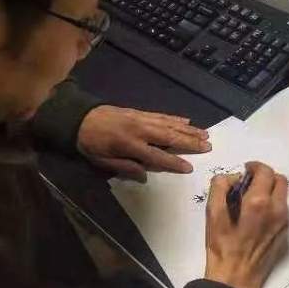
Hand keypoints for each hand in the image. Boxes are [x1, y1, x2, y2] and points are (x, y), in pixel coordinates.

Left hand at [77, 106, 211, 182]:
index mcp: (130, 145)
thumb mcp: (103, 162)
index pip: (157, 156)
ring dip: (189, 129)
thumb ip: (125, 167)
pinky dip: (175, 118)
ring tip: (205, 134)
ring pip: (170, 124)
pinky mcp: (140, 112)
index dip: (174, 163)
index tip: (189, 167)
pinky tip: (187, 120)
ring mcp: (141, 118)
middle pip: (170, 137)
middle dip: (190, 142)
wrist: (80, 118)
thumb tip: (145, 175)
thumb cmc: (91, 144)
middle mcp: (140, 130)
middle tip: (208, 146)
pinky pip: (162, 115)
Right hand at [204, 162, 288, 287]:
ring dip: (270, 189)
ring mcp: (284, 222)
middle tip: (249, 183)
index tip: (245, 170)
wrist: (237, 278)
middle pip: (280, 179)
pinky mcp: (285, 233)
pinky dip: (273, 204)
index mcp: (259, 202)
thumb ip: (220, 188)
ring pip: (283, 194)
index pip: (265, 171)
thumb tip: (232, 178)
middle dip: (265, 176)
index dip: (254, 166)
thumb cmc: (222, 246)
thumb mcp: (213, 214)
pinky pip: (283, 209)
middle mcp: (277, 209)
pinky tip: (257, 215)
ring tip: (252, 199)